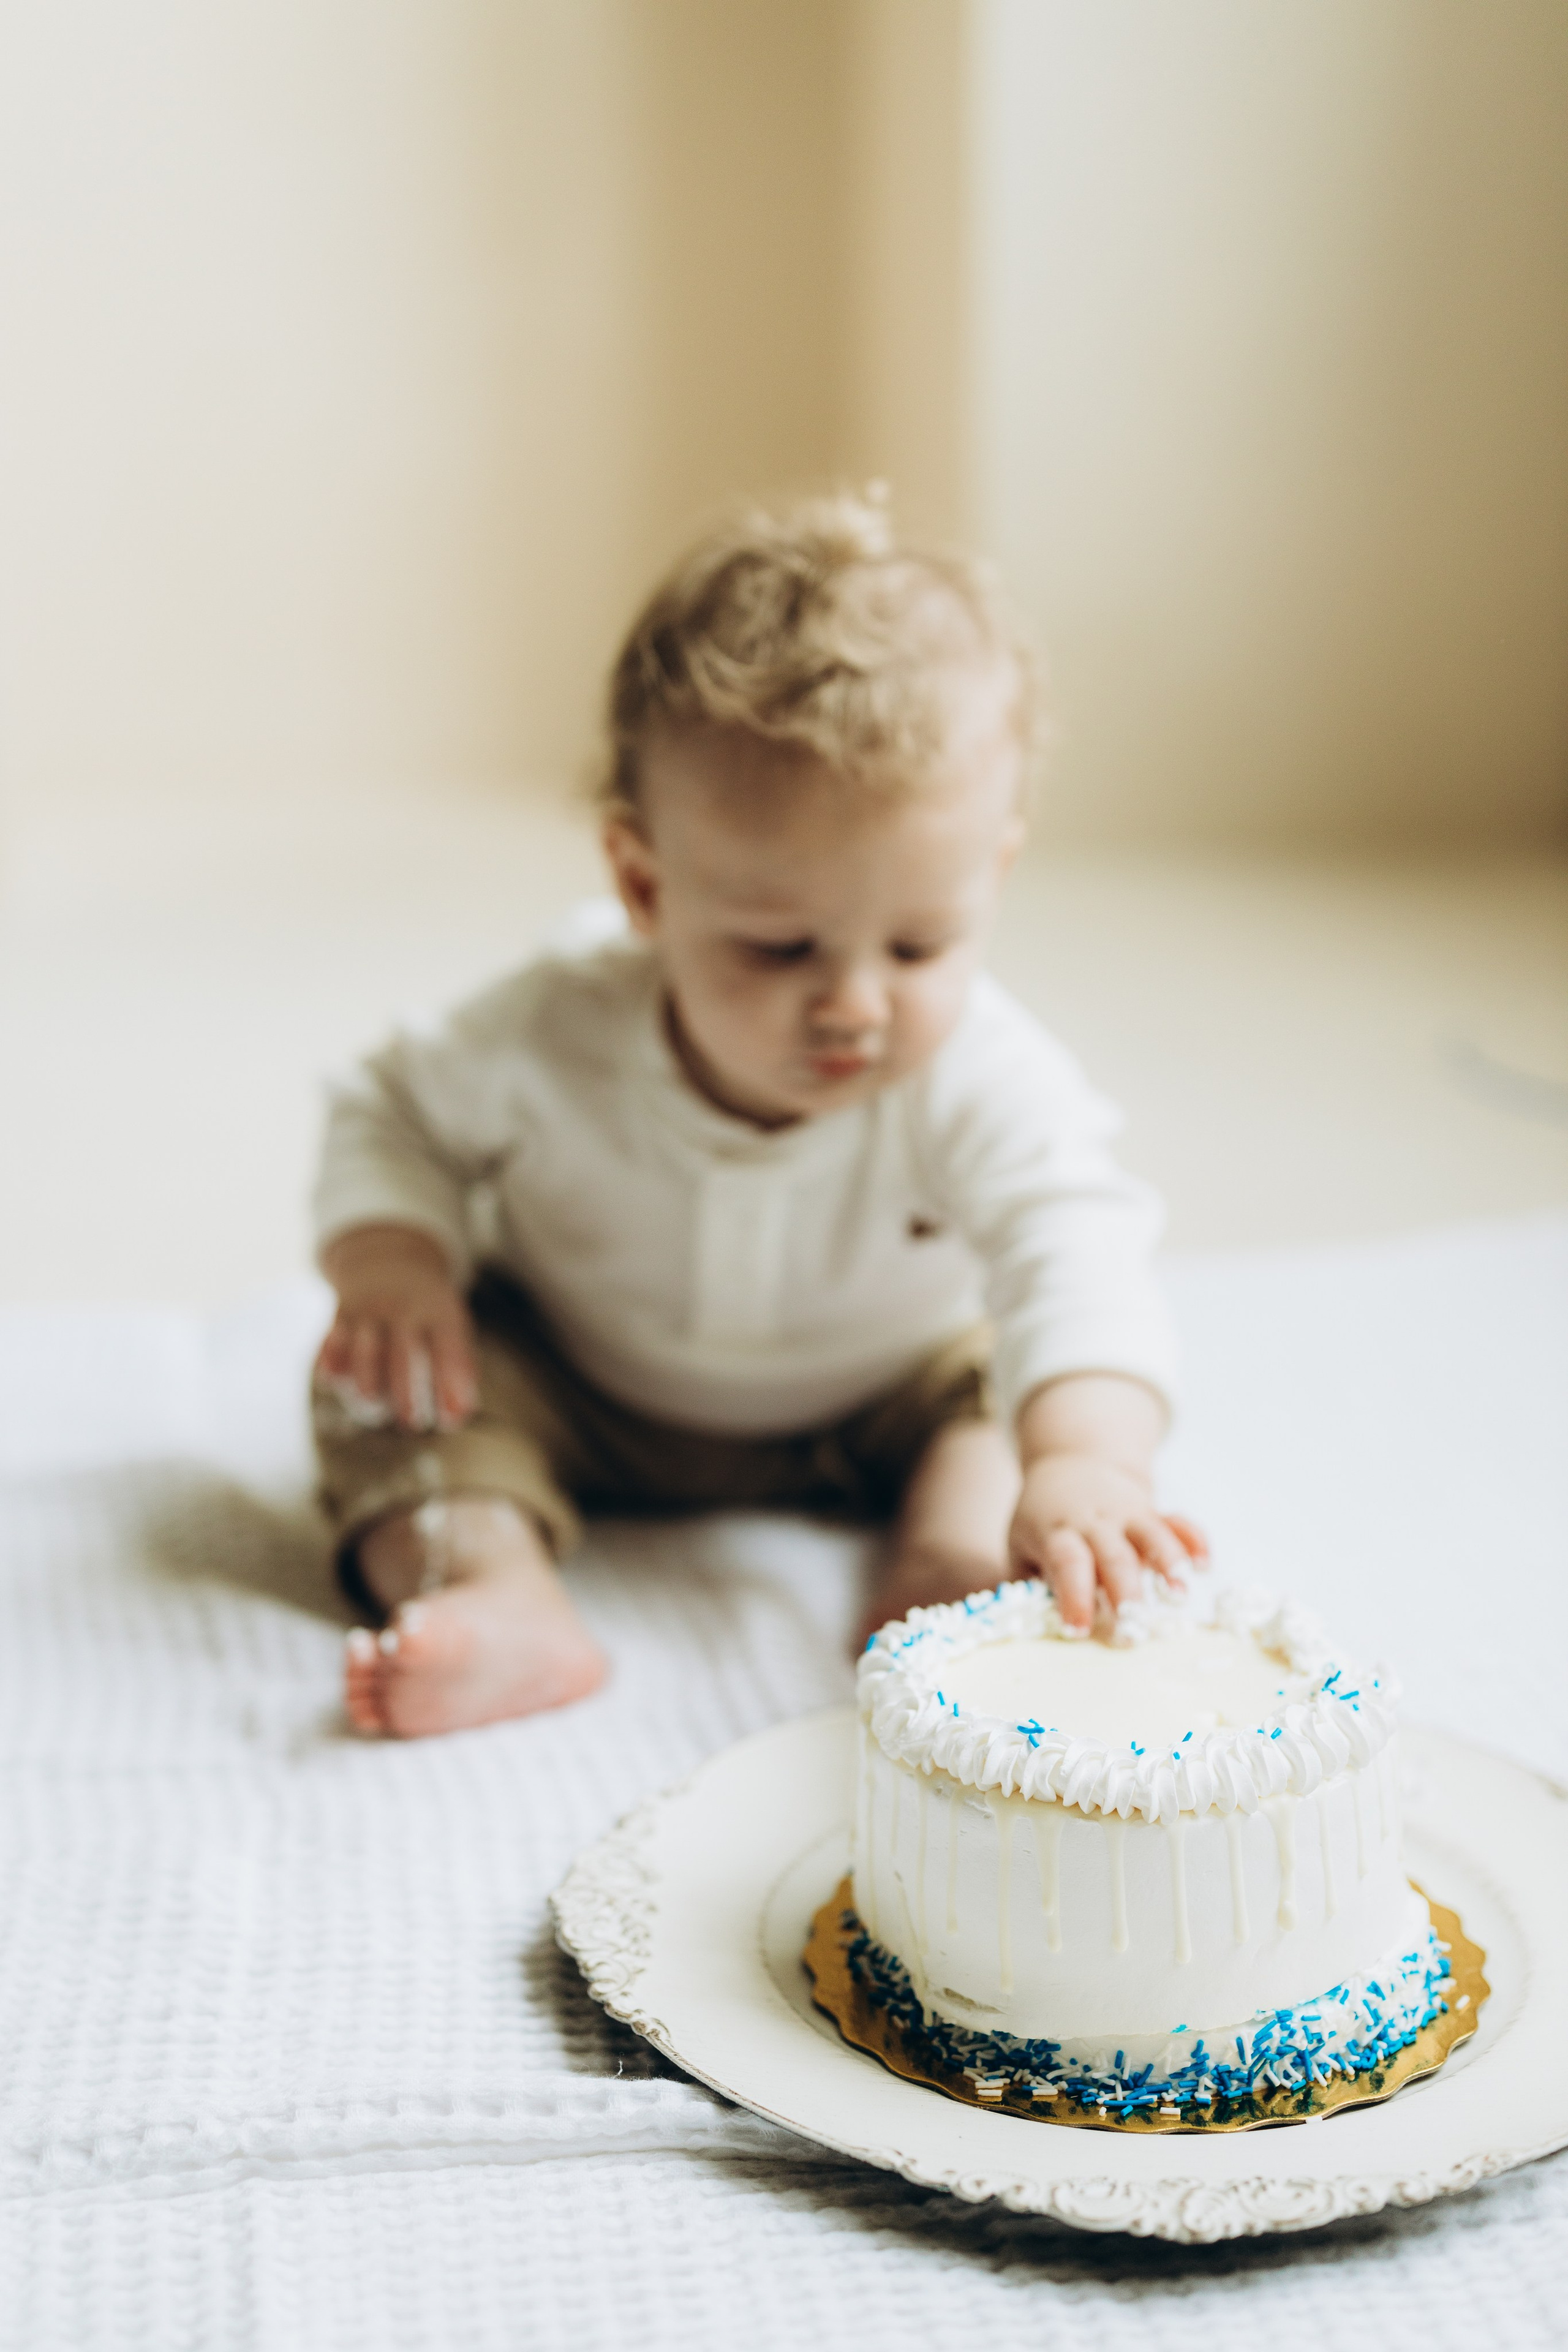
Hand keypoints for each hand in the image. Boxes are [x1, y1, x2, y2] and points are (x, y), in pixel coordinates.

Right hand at [315, 1224, 477, 1430]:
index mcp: (439, 1309)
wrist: (385, 1255)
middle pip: (404, 1353)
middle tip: (412, 1425)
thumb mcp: (449, 1321)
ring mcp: (369, 1308)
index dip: (451, 1385)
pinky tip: (334, 1381)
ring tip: (373, 1408)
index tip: (452, 1421)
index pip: (448, 1348)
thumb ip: (457, 1365)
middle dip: (406, 1393)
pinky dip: (330, 1361)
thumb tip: (459, 1416)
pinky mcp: (340, 1311)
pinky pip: (331, 1339)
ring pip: (365, 1349)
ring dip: (368, 1382)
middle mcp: (403, 1307)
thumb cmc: (426, 1307)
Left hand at [1007, 1451, 1206, 1629]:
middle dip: (1126, 1593)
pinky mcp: (1152, 1511)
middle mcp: (1094, 1520)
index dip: (1074, 1596)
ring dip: (1167, 1562)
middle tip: (1133, 1629)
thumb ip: (1028, 1584)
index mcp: (1057, 1532)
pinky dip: (1194, 1540)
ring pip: (1151, 1533)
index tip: (1079, 1629)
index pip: (1067, 1563)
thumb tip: (1034, 1626)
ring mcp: (1127, 1513)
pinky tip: (1204, 1565)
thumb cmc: (1042, 1523)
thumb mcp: (1020, 1546)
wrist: (1068, 1466)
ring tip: (1179, 1594)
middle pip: (1113, 1555)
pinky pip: (1177, 1521)